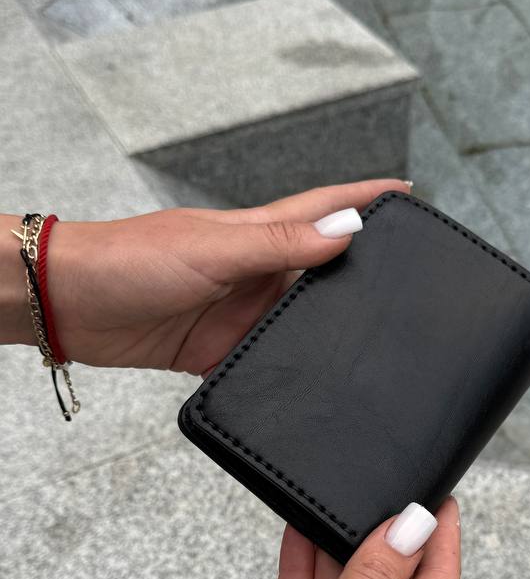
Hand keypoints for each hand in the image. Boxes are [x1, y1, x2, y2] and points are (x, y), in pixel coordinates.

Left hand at [45, 179, 408, 373]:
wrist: (68, 305)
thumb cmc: (128, 260)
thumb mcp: (212, 249)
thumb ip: (279, 246)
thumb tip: (345, 234)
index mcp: (255, 233)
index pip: (324, 210)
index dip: (366, 200)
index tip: (410, 196)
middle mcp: (253, 271)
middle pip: (321, 270)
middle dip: (364, 272)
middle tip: (412, 284)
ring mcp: (237, 312)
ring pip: (298, 321)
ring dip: (329, 329)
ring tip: (374, 342)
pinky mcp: (217, 351)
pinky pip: (264, 362)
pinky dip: (287, 371)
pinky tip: (313, 381)